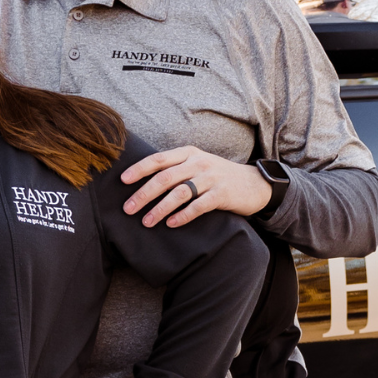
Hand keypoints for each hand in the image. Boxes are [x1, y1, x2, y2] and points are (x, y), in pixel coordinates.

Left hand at [120, 146, 271, 227]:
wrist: (254, 184)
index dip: (139, 169)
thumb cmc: (218, 176)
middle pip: (165, 178)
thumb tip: (143, 182)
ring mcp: (211, 178)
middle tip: (128, 208)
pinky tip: (171, 224)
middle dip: (144, 194)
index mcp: (189, 153)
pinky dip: (183, 216)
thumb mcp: (197, 165)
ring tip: (147, 222)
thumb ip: (176, 169)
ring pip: (179, 193)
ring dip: (160, 208)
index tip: (122, 181)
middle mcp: (198, 163)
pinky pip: (198, 206)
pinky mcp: (222, 194)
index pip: (159, 159)